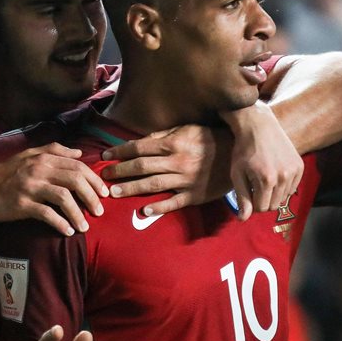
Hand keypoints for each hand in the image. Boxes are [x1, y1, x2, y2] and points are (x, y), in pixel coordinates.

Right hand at [0, 144, 107, 235]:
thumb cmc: (6, 172)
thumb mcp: (29, 155)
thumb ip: (55, 151)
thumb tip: (80, 152)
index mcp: (44, 159)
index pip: (77, 166)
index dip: (94, 180)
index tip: (104, 193)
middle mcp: (39, 170)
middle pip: (75, 180)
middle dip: (92, 196)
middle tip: (100, 211)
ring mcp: (30, 187)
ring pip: (63, 198)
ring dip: (78, 214)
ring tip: (85, 227)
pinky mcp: (21, 204)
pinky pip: (46, 214)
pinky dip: (60, 223)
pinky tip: (67, 231)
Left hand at [100, 124, 231, 215]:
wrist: (237, 154)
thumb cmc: (210, 138)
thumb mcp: (188, 129)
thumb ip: (164, 134)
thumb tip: (142, 141)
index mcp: (173, 143)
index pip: (139, 148)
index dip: (120, 151)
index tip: (105, 156)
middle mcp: (176, 162)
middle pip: (141, 167)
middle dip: (120, 171)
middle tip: (104, 176)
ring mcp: (185, 180)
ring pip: (152, 185)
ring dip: (131, 189)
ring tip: (114, 192)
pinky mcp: (194, 195)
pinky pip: (174, 203)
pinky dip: (159, 208)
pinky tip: (144, 211)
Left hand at [221, 102, 303, 219]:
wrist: (259, 126)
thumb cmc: (243, 150)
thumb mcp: (237, 174)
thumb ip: (242, 198)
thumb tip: (243, 219)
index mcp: (267, 180)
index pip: (262, 208)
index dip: (252, 203)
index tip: (248, 193)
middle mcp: (284, 176)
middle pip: (274, 205)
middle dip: (263, 200)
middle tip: (255, 186)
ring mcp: (294, 171)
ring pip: (284, 198)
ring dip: (273, 193)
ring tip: (264, 179)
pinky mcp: (300, 166)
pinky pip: (292, 188)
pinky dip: (283, 186)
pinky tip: (275, 173)